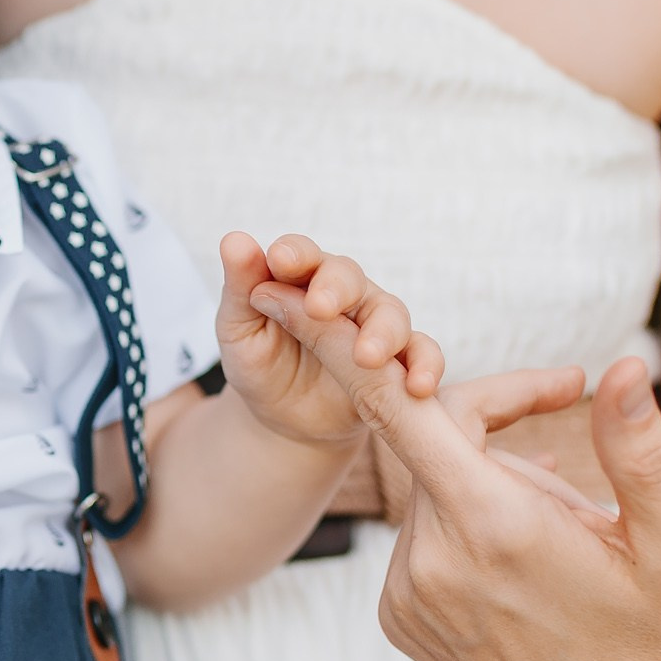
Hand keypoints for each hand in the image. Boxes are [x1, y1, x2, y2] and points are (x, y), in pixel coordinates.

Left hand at [218, 232, 442, 444]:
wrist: (285, 419)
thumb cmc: (260, 364)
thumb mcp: (238, 331)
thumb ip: (240, 288)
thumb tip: (234, 240)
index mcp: (299, 278)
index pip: (301, 254)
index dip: (294, 254)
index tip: (280, 260)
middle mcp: (343, 293)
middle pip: (348, 277)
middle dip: (337, 289)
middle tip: (319, 308)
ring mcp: (375, 323)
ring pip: (390, 313)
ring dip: (382, 332)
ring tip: (366, 357)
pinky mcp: (399, 360)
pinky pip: (422, 354)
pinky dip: (426, 365)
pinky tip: (418, 385)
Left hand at [260, 276, 660, 660]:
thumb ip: (640, 452)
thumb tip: (618, 367)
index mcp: (494, 525)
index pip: (395, 409)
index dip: (343, 346)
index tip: (293, 295)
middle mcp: (431, 561)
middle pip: (430, 443)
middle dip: (485, 433)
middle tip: (565, 478)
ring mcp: (407, 599)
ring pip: (431, 496)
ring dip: (482, 494)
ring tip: (558, 555)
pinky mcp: (400, 626)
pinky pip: (422, 546)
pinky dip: (463, 536)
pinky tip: (524, 582)